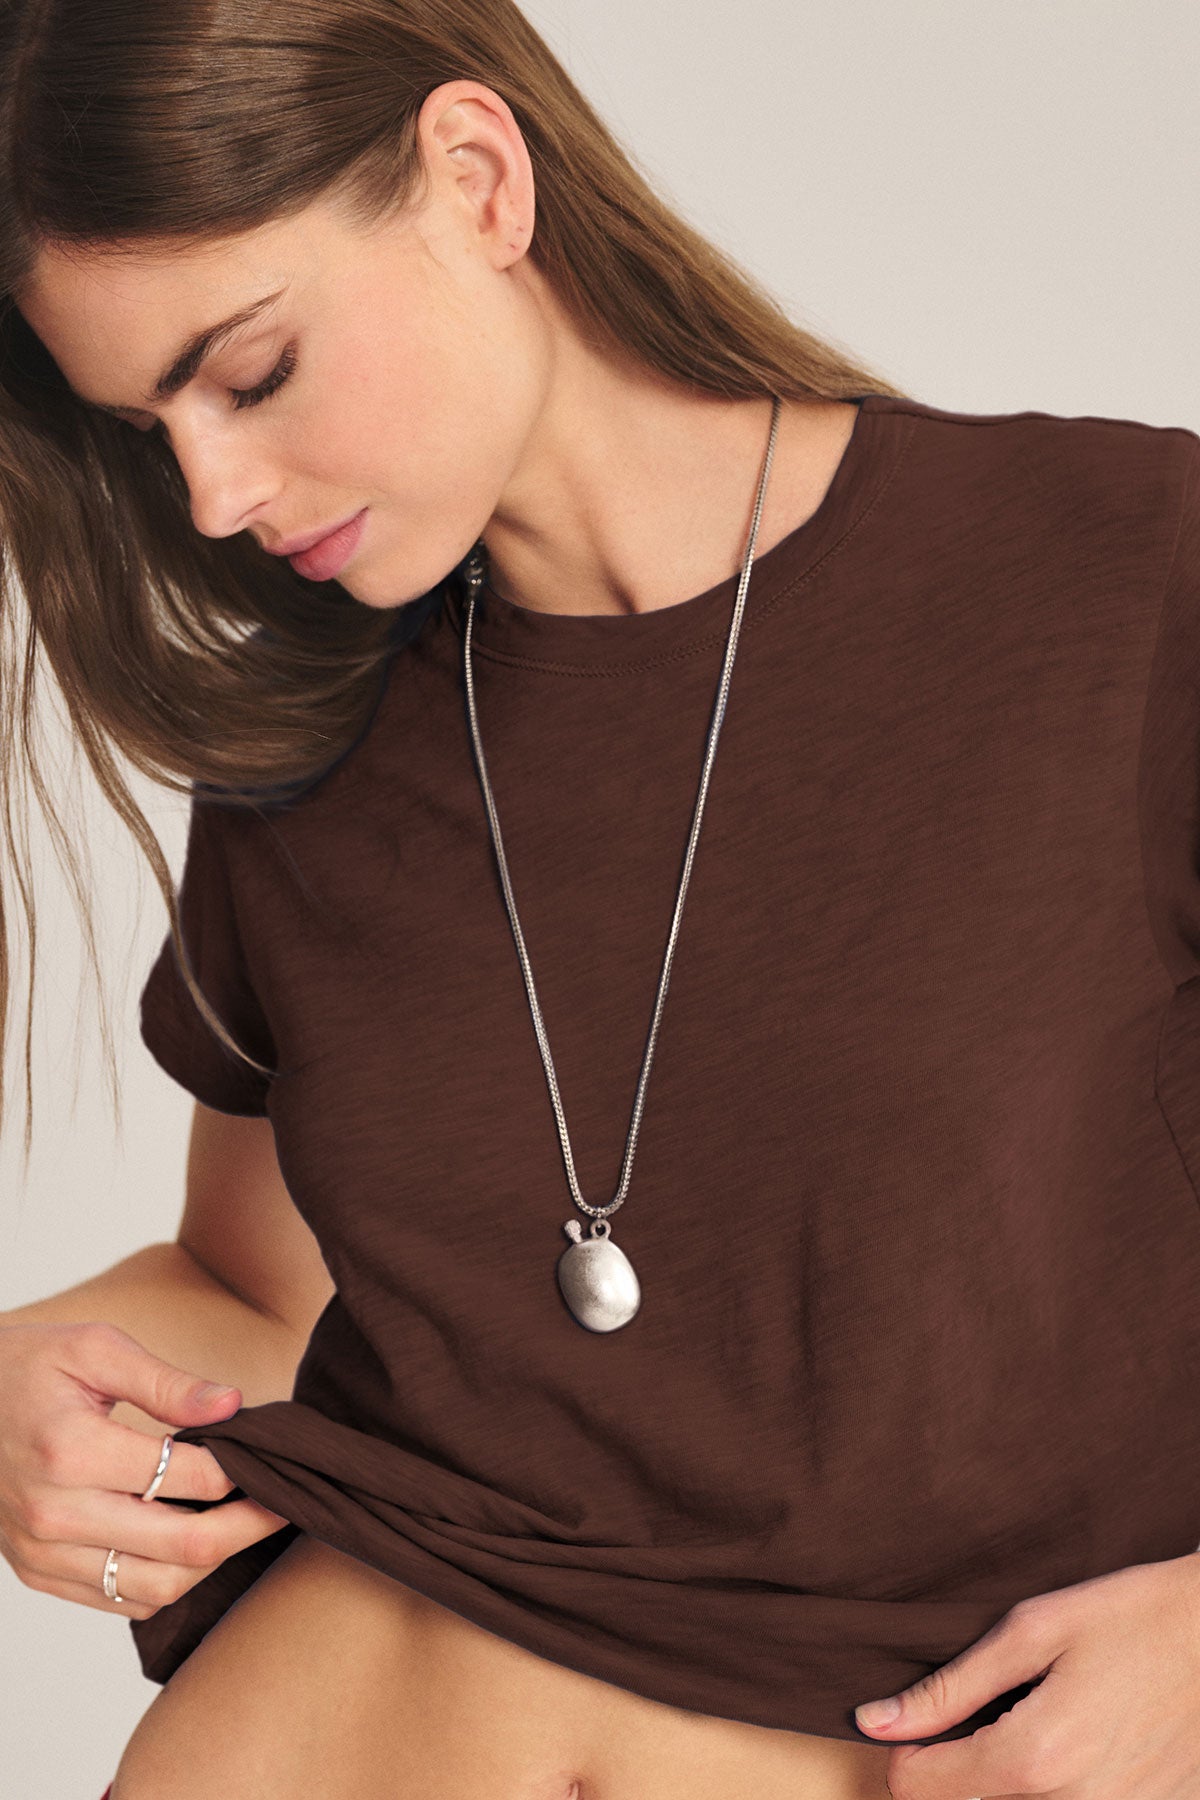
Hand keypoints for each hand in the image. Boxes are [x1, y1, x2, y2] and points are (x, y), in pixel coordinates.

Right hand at [0, 1319, 289, 1619]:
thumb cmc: (27, 1366)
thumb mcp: (96, 1349)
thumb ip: (167, 1381)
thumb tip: (233, 1405)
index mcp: (71, 1450)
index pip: (186, 1478)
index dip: (241, 1472)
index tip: (269, 1458)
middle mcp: (54, 1513)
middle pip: (180, 1547)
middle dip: (246, 1527)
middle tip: (283, 1502)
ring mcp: (42, 1552)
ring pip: (155, 1589)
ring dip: (210, 1563)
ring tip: (241, 1524)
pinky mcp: (37, 1572)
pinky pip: (120, 1601)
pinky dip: (166, 1582)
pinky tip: (190, 1544)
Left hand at [852, 1551, 1199, 1797]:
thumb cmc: (1130, 1616)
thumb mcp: (1033, 1630)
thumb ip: (949, 1687)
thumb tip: (875, 1723)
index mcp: (1033, 1760)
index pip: (918, 1788)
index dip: (906, 1748)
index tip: (924, 1717)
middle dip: (961, 1764)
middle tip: (991, 1711)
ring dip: (1011, 1779)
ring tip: (1040, 1722)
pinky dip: (1063, 1785)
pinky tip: (1082, 1741)